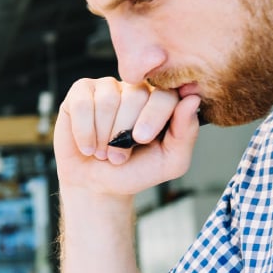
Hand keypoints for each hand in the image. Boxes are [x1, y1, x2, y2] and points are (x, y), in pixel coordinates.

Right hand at [53, 77, 200, 196]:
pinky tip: (87, 146)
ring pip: (107, 100)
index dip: (154, 115)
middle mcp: (136, 89)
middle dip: (125, 132)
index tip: (143, 139)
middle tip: (119, 156)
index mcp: (161, 102)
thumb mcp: (169, 162)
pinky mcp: (81, 92)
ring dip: (103, 136)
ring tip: (102, 152)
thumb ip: (185, 134)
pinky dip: (84, 131)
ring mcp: (107, 87)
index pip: (165, 94)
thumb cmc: (134, 171)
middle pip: (135, 95)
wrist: (96, 185)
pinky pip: (83, 103)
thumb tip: (192, 100)